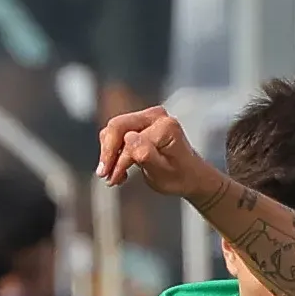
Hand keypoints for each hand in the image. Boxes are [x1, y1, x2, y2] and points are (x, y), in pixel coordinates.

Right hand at [96, 104, 223, 202]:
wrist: (190, 176)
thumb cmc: (180, 177)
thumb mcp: (163, 173)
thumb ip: (146, 155)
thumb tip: (128, 139)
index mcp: (165, 127)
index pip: (129, 139)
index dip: (117, 160)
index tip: (111, 179)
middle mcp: (156, 116)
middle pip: (117, 127)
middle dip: (108, 153)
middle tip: (104, 175)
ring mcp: (148, 116)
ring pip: (114, 130)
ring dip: (110, 153)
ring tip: (115, 175)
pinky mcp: (141, 122)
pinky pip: (118, 132)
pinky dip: (115, 150)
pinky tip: (120, 168)